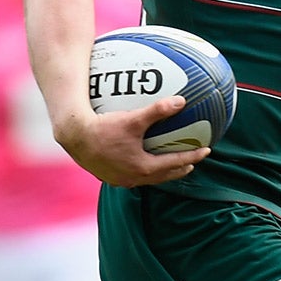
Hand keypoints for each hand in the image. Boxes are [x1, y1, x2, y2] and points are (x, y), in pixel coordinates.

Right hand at [56, 96, 209, 187]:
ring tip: (170, 164)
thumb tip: (182, 101)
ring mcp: (120, 179)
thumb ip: (158, 110)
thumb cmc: (103, 128)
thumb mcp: (134, 119)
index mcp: (144, 167)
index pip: (176, 163)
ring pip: (148, 178)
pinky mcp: (109, 176)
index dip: (193, 156)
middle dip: (180, 168)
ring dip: (162, 171)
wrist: (74, 137)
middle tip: (192, 161)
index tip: (206, 150)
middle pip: (164, 176)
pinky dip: (144, 168)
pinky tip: (140, 159)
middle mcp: (133, 178)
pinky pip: (132, 173)